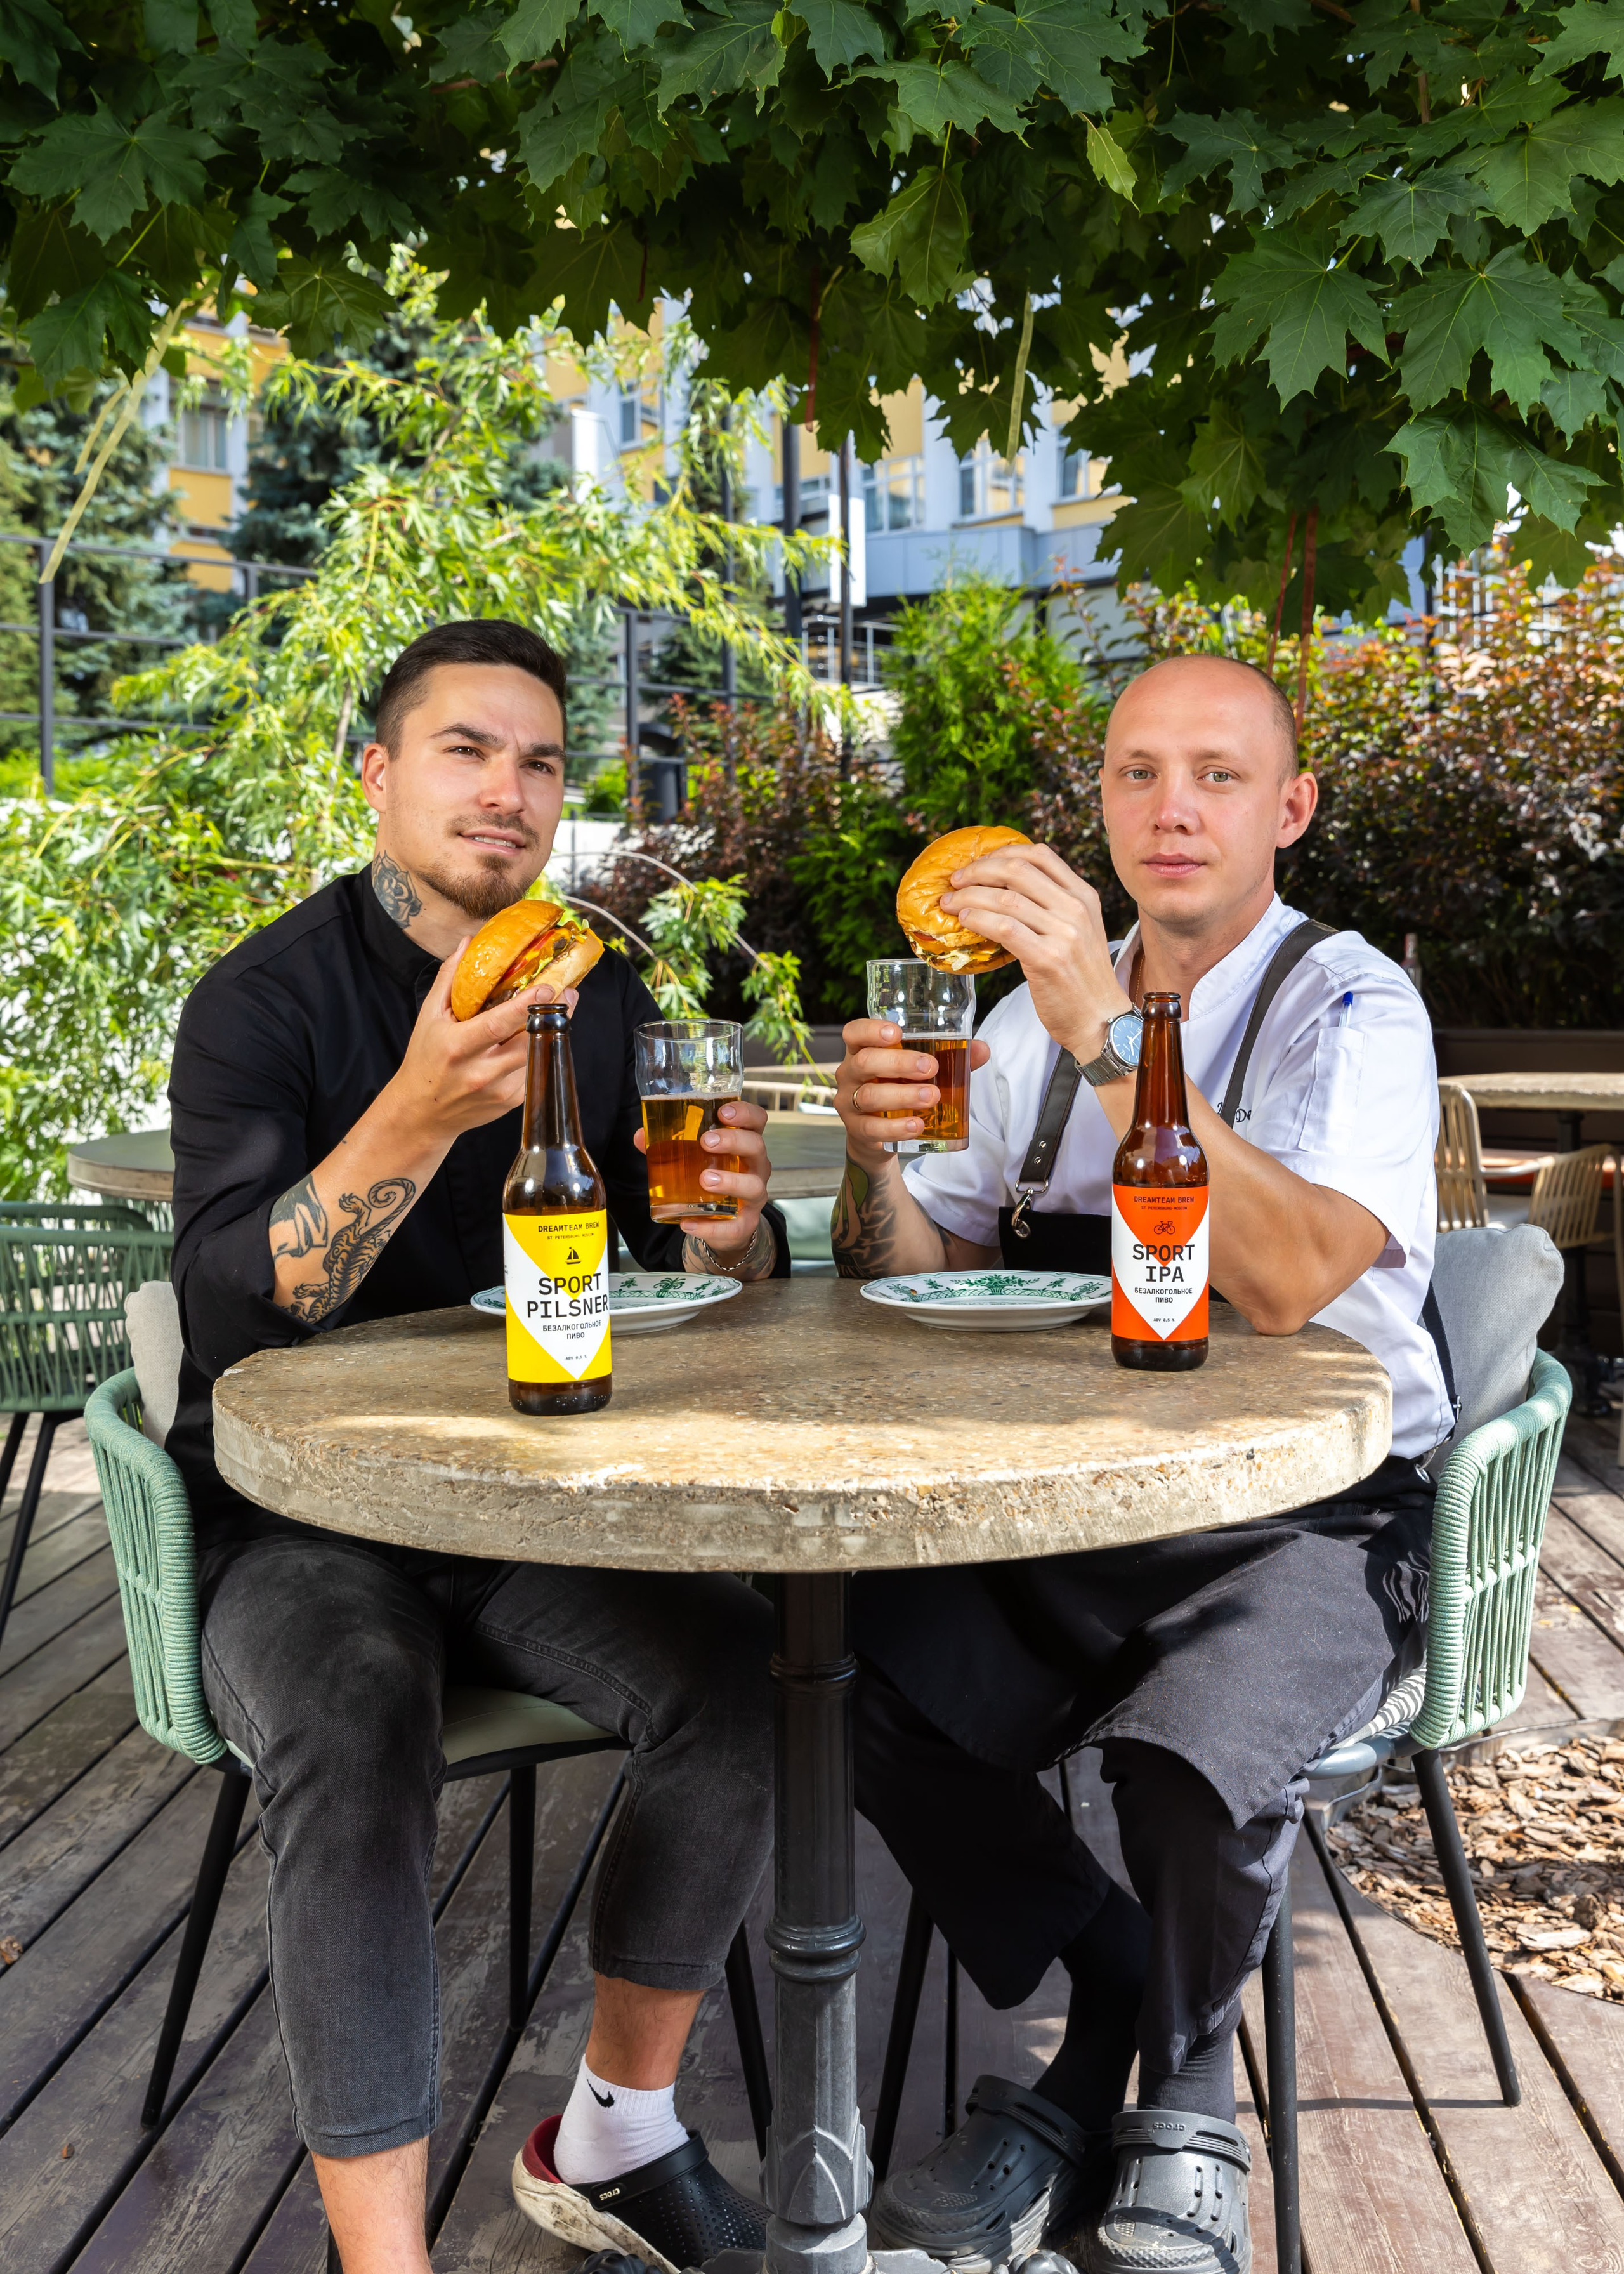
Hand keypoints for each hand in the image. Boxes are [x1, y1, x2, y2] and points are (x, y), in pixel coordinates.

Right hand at [384, 939, 576, 1148]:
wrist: (423, 1112)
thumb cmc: (425, 1059)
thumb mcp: (429, 1016)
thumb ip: (450, 978)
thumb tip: (468, 943)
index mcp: (459, 1047)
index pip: (499, 1025)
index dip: (527, 1006)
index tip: (549, 986)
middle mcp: (481, 1072)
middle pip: (530, 1042)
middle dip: (555, 1016)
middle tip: (570, 992)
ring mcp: (500, 1090)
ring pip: (538, 1055)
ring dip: (552, 1030)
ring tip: (560, 1008)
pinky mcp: (513, 1101)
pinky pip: (535, 1069)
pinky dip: (539, 1050)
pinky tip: (536, 1036)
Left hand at [633, 1098, 773, 1255]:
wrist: (722, 1222)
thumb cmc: (710, 1177)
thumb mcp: (693, 1158)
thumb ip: (668, 1146)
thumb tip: (641, 1136)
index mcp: (744, 1144)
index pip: (756, 1121)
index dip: (745, 1113)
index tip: (722, 1112)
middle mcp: (755, 1167)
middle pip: (756, 1147)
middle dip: (733, 1141)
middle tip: (707, 1142)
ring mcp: (753, 1196)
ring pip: (753, 1186)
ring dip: (730, 1181)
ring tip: (705, 1180)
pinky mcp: (745, 1223)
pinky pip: (735, 1227)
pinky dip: (712, 1227)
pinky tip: (690, 1223)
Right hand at [834, 1017, 990, 1168]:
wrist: (875, 1136)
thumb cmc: (897, 1091)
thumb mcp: (916, 1073)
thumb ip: (947, 1059)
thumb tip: (981, 1049)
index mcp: (862, 1051)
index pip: (854, 1033)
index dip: (871, 1030)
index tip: (897, 1033)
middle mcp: (850, 1074)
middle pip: (865, 1062)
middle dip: (899, 1063)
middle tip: (931, 1067)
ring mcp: (849, 1103)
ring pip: (869, 1096)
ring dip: (903, 1096)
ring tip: (932, 1097)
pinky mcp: (857, 1130)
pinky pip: (872, 1128)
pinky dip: (896, 1127)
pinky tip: (917, 1124)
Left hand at [938, 843, 1131, 1062]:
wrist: (1099, 1020)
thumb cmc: (1081, 979)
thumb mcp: (1078, 932)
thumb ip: (1051, 907)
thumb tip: (1002, 890)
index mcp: (1084, 896)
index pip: (1040, 855)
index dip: (1002, 853)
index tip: (978, 864)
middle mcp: (1076, 909)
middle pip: (1018, 870)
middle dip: (978, 870)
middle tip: (955, 881)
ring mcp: (1064, 933)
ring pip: (1006, 898)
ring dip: (969, 896)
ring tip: (949, 904)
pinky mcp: (1047, 958)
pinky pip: (1004, 928)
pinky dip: (978, 919)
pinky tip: (965, 921)